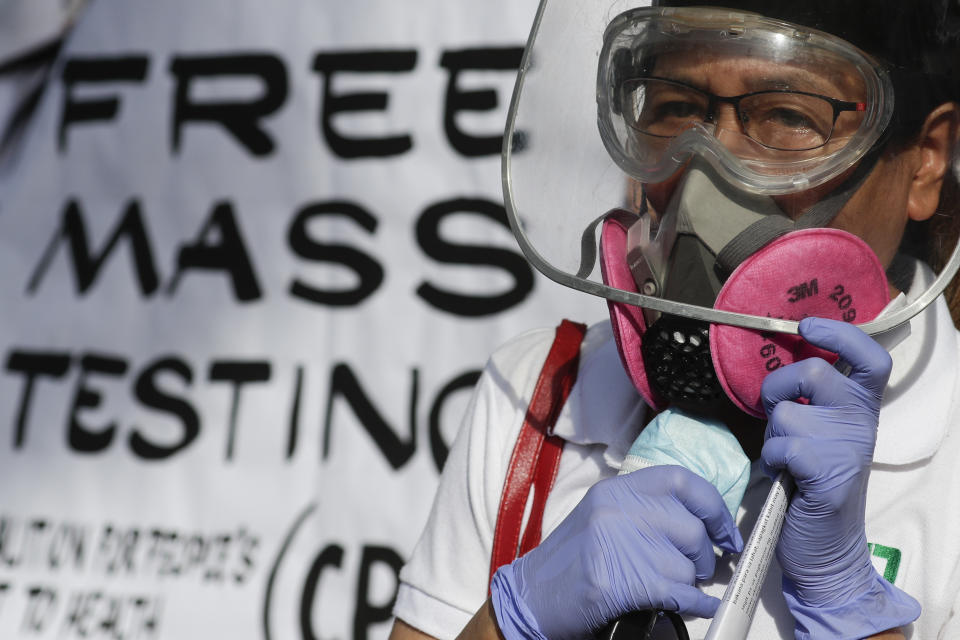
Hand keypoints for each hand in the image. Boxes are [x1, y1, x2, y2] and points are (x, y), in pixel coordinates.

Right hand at [489, 465, 742, 639]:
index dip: (713, 506)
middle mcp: (619, 509)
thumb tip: (701, 524)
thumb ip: (644, 512)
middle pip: (690, 528)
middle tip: (698, 571)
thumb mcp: (602, 518)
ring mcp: (620, 544)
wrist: (529, 597)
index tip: (725, 530)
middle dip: (702, 557)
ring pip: (686, 566)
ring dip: (689, 584)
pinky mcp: (623, 582)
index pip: (681, 481)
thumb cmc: (568, 564)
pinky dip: (696, 605)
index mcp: (616, 490)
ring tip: (672, 589)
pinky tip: (696, 608)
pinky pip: (681, 594)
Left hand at [761, 317, 918, 638]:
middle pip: (811, 372)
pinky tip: (785, 476)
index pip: (870, 357)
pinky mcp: (827, 476)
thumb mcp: (815, 432)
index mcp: (859, 408)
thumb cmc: (809, 482)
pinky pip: (781, 446)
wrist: (824, 547)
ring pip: (786, 414)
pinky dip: (772, 459)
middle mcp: (859, 422)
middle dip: (777, 389)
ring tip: (786, 459)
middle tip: (777, 416)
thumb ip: (807, 400)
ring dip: (772, 434)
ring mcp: (847, 449)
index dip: (841, 334)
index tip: (808, 324)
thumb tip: (780, 364)